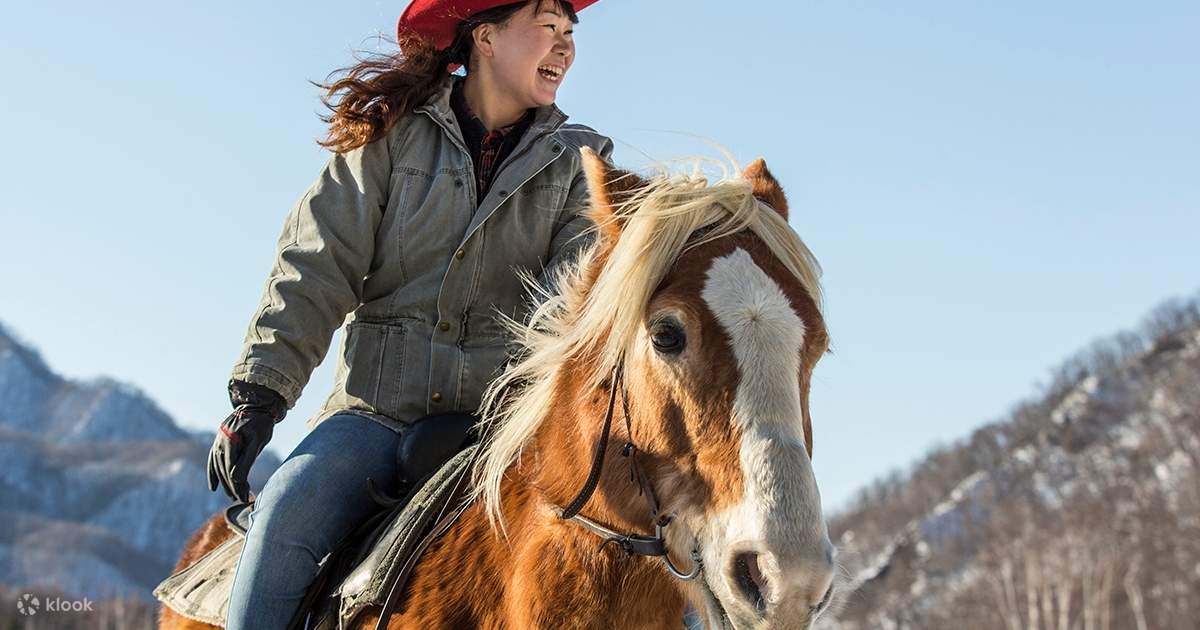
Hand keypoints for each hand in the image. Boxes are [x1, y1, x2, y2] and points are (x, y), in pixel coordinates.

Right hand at [207, 380, 286, 502]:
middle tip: (240, 500)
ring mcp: (218, 441)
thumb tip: (236, 479)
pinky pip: (213, 460)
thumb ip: (247, 460)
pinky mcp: (219, 441)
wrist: (258, 406)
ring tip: (231, 495)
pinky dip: (213, 473)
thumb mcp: (258, 441)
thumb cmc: (261, 424)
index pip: (231, 469)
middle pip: (224, 469)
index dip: (237, 485)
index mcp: (230, 441)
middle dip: (232, 486)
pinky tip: (213, 487)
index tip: (244, 497)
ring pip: (218, 466)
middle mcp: (220, 441)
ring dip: (223, 482)